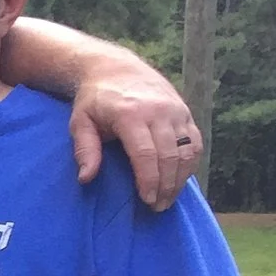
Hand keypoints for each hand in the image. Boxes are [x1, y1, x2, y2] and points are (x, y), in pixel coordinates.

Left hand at [68, 63, 198, 210]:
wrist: (116, 68)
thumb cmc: (94, 100)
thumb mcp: (80, 122)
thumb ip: (84, 149)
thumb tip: (86, 179)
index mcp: (131, 114)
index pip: (145, 154)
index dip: (148, 180)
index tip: (146, 200)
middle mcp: (159, 111)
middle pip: (170, 155)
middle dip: (166, 185)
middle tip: (157, 207)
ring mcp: (176, 110)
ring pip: (188, 150)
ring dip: (181, 178)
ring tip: (168, 199)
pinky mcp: (185, 111)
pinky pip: (195, 141)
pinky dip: (191, 163)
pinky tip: (181, 179)